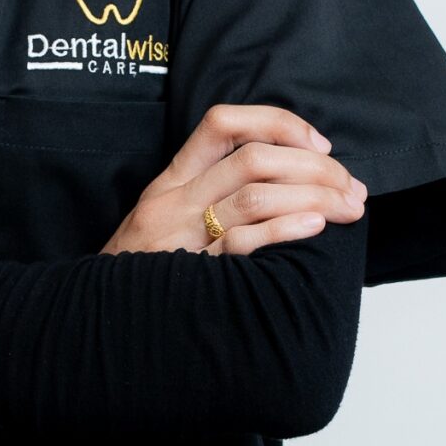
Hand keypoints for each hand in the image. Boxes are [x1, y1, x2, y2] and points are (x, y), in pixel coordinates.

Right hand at [100, 104, 366, 257]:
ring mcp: (180, 236)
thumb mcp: (161, 224)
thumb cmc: (137, 276)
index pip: (222, 124)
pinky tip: (314, 227)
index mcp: (170, 182)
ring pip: (255, 193)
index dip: (278, 123)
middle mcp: (174, 201)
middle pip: (253, 158)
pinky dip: (285, 229)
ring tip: (347, 208)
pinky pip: (242, 242)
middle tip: (352, 187)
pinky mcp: (190, 275)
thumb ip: (207, 199)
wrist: (94, 322)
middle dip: (315, 167)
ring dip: (313, 196)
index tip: (318, 144)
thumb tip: (284, 186)